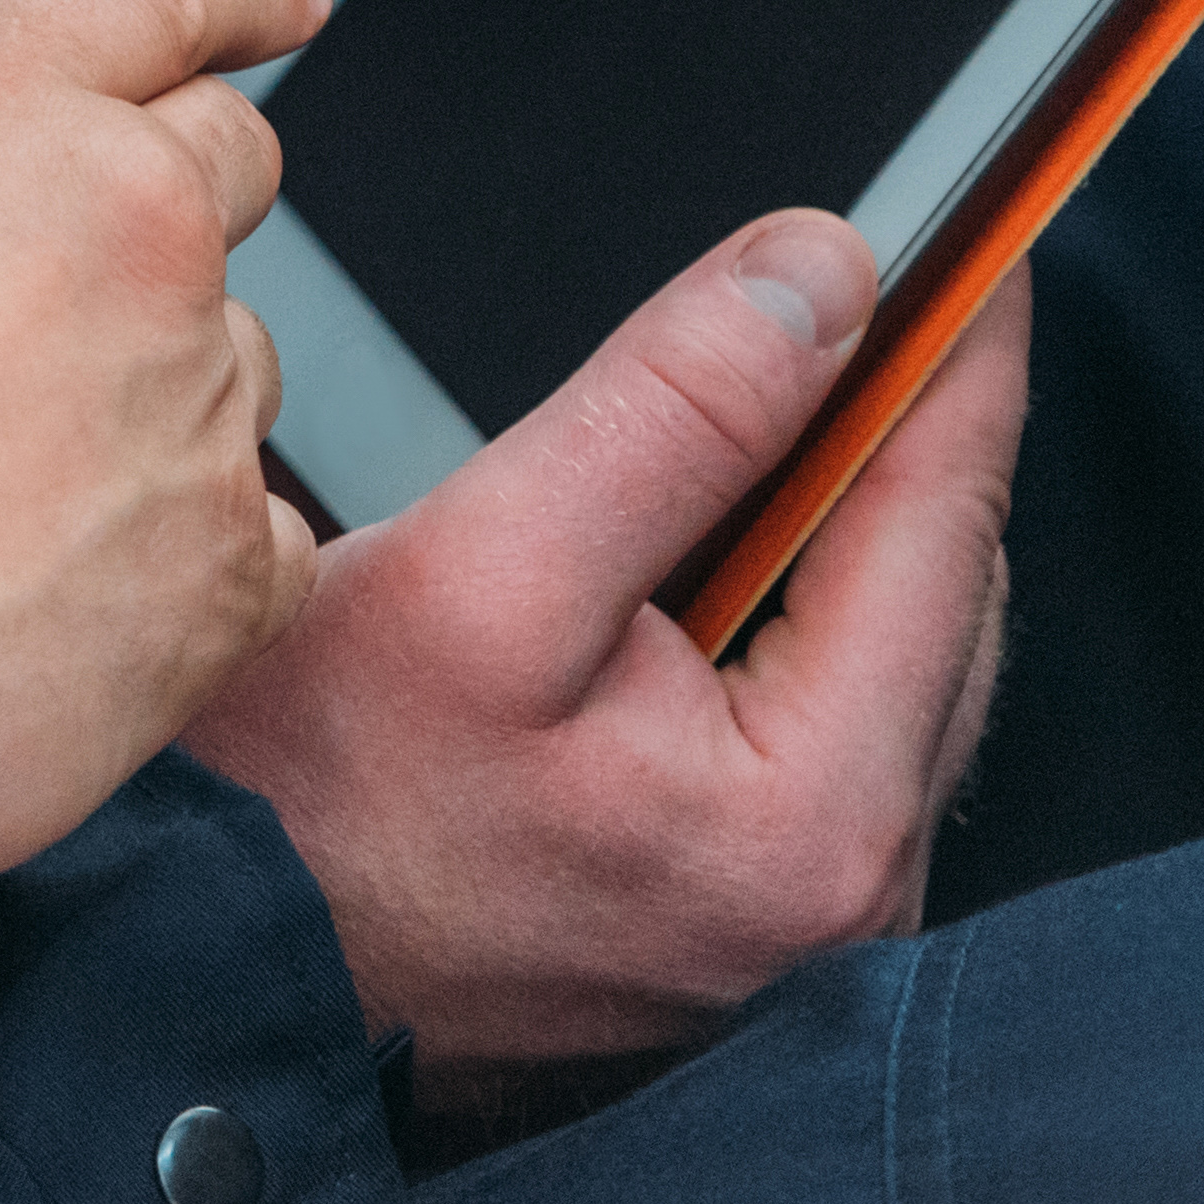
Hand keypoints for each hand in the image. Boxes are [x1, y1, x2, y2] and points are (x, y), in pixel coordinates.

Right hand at [0, 0, 333, 889]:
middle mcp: (112, 214)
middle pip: (226, 160)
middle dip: (153, 205)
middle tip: (43, 298)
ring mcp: (186, 395)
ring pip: (231, 363)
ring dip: (141, 404)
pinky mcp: (222, 574)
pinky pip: (257, 542)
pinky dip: (179, 570)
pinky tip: (54, 608)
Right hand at [183, 214, 1024, 1099]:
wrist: (218, 975)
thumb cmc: (313, 803)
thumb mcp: (479, 567)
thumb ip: (669, 414)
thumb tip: (824, 277)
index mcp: (817, 816)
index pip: (947, 519)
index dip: (962, 348)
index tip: (985, 229)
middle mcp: (849, 894)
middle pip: (941, 589)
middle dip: (906, 423)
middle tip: (877, 277)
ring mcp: (806, 919)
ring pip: (890, 653)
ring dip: (849, 509)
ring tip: (789, 385)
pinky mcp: (748, 915)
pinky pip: (827, 717)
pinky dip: (798, 600)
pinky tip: (721, 536)